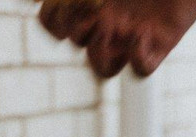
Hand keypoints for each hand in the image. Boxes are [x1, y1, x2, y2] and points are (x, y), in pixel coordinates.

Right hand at [38, 0, 195, 76]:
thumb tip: (35, 0)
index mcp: (89, 0)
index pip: (54, 24)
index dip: (51, 21)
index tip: (64, 3)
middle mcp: (107, 18)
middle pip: (75, 43)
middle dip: (76, 28)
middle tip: (95, 8)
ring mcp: (132, 33)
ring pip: (103, 68)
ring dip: (99, 52)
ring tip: (112, 26)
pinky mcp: (160, 44)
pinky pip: (139, 70)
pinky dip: (135, 57)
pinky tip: (141, 32)